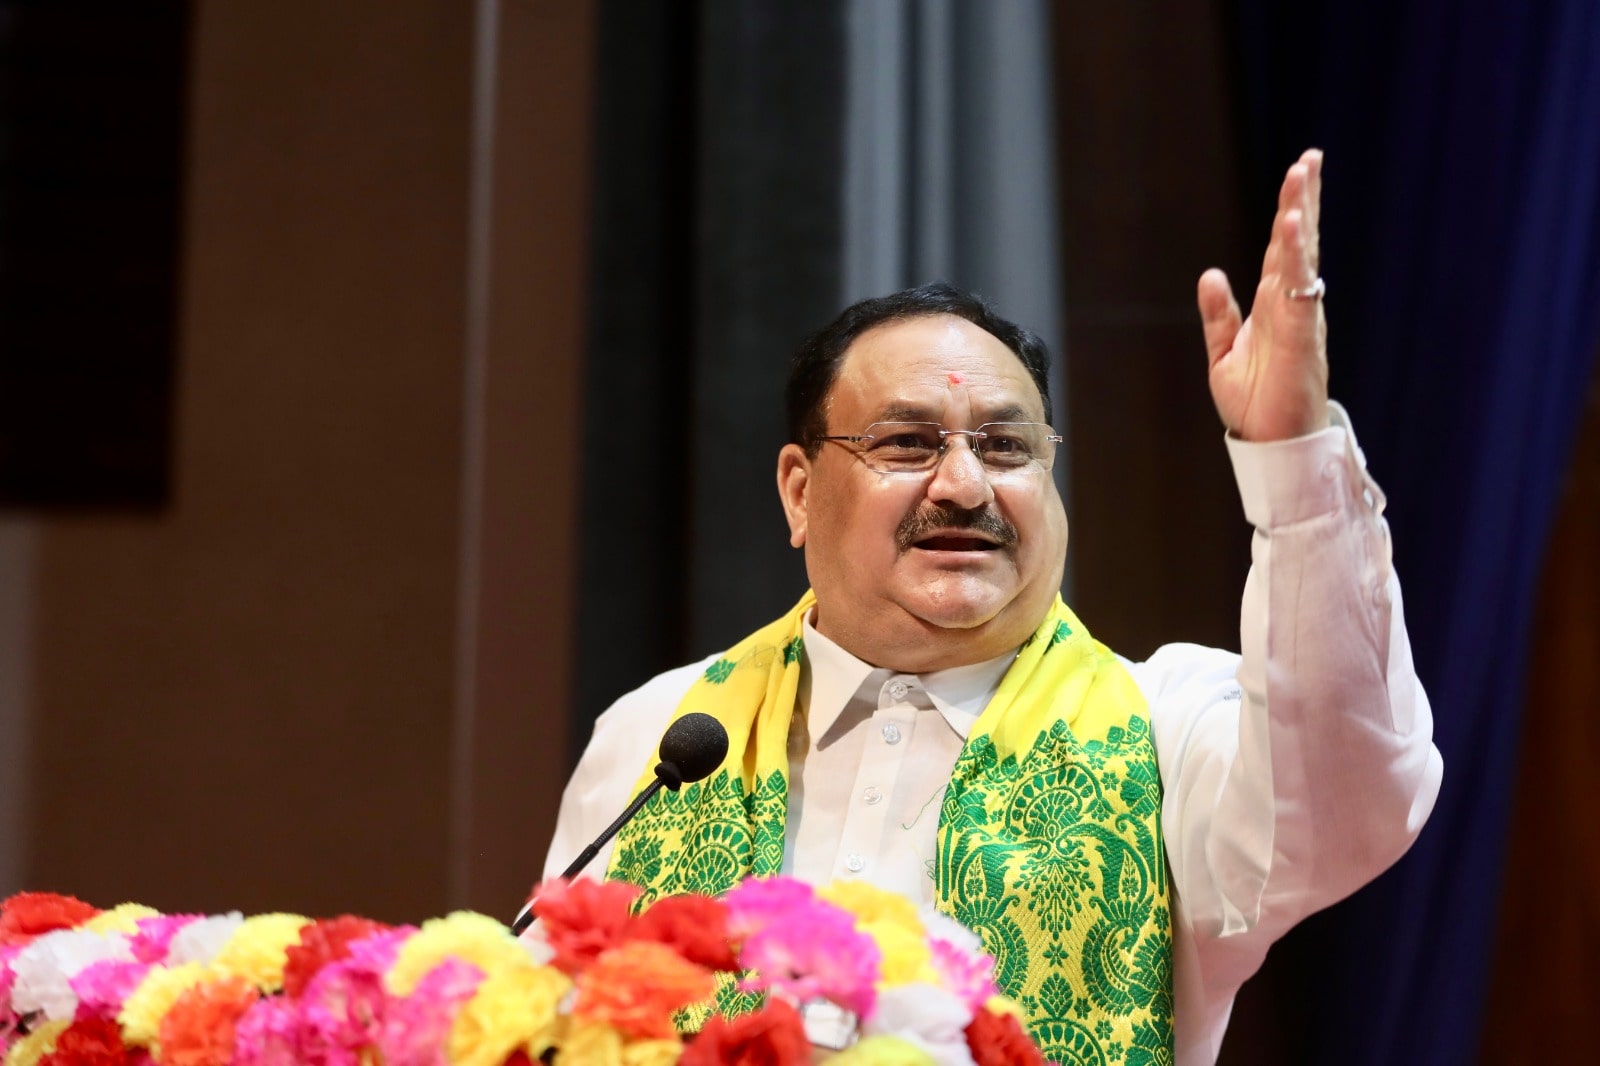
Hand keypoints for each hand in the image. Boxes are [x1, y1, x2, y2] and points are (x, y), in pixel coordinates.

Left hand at [1197, 148, 1329, 440]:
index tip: (1299, 174)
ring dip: (1302, 215)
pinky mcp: (1300, 335)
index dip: (1291, 213)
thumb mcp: (1223, 353)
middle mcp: (1292, 305)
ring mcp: (1300, 317)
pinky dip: (1298, 256)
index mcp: (1276, 306)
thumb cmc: (1255, 403)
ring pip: (1303, 256)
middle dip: (1304, 200)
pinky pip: (1299, 287)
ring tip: (1302, 175)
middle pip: (1300, 242)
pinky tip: (1294, 226)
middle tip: (1310, 159)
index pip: (1285, 250)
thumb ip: (1219, 314)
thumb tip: (1211, 275)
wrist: (1270, 443)